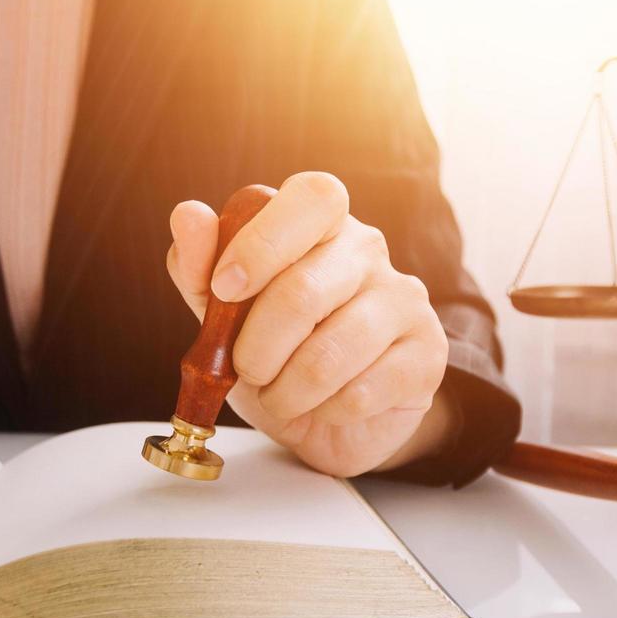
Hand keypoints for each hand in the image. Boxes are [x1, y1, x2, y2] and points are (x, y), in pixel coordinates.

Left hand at [165, 171, 454, 476]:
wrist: (329, 420)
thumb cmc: (276, 353)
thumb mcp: (223, 314)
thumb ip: (199, 267)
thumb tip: (188, 215)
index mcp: (321, 224)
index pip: (312, 197)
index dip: (263, 242)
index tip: (224, 288)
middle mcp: (369, 250)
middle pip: (305, 291)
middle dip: (256, 348)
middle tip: (246, 370)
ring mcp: (406, 299)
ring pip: (331, 353)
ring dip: (287, 391)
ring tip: (280, 396)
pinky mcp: (427, 354)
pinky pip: (361, 393)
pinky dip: (325, 411)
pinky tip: (325, 406)